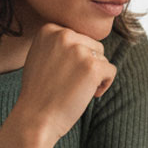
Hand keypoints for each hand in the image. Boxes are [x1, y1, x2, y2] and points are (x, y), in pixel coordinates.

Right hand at [0, 23, 116, 147]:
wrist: (35, 118)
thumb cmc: (39, 92)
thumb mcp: (41, 56)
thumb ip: (59, 44)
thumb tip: (82, 38)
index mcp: (49, 29)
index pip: (79, 37)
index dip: (76, 59)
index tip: (61, 73)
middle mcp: (64, 35)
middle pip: (93, 46)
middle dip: (88, 65)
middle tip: (70, 83)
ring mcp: (79, 50)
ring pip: (102, 58)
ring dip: (96, 75)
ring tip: (76, 89)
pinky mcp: (93, 67)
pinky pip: (111, 71)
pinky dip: (104, 85)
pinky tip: (87, 94)